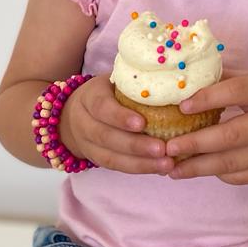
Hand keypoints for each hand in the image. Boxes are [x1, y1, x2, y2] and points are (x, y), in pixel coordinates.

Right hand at [59, 75, 175, 175]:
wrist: (75, 113)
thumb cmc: (108, 91)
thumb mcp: (115, 81)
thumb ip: (136, 81)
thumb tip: (172, 78)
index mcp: (90, 97)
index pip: (102, 107)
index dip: (120, 117)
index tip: (142, 123)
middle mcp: (83, 122)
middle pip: (106, 137)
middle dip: (135, 145)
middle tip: (162, 149)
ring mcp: (87, 144)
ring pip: (111, 158)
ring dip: (141, 163)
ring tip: (166, 164)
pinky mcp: (96, 159)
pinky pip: (117, 167)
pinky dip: (139, 169)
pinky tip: (160, 169)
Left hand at [165, 72, 247, 184]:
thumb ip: (225, 80)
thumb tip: (184, 80)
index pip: (235, 92)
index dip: (207, 99)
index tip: (181, 106)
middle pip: (232, 135)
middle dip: (196, 143)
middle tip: (169, 147)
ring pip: (233, 162)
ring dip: (199, 167)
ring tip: (172, 168)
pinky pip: (241, 176)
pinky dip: (218, 175)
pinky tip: (198, 170)